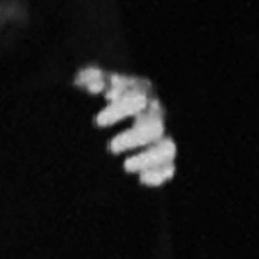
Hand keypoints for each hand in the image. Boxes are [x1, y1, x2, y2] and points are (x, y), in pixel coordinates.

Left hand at [79, 62, 181, 190]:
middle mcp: (156, 113)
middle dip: (133, 138)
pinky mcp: (162, 160)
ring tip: (125, 166)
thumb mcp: (89, 81)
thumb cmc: (93, 94)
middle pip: (155, 126)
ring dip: (147, 158)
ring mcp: (162, 136)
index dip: (120, 110)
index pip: (138, 98)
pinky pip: (169, 170)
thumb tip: (96, 88)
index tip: (98, 122)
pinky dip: (157, 176)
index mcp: (140, 91)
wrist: (98, 115)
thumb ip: (91, 79)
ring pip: (168, 148)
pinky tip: (139, 180)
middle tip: (110, 147)